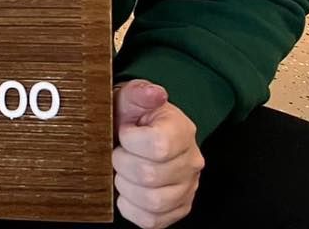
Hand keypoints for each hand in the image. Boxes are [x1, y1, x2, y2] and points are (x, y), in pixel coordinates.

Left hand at [112, 80, 203, 227]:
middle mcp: (191, 161)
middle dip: (122, 163)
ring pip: (153, 202)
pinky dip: (132, 208)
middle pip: (150, 176)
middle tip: (118, 152)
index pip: (158, 146)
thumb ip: (138, 93)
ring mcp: (187, 188)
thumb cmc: (131, 116)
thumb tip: (153, 92)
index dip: (130, 141)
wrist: (136, 132)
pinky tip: (127, 190)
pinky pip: (152, 221)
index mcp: (182, 130)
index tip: (123, 132)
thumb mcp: (129, 98)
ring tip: (122, 171)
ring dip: (126, 186)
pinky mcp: (178, 208)